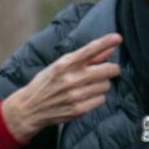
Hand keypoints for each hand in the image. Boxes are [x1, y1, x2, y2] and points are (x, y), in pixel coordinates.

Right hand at [1, 33, 122, 143]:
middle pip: (108, 70)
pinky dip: (96, 98)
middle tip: (106, 70)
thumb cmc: (47, 82)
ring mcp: (75, 95)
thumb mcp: (61, 65)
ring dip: (101, 85)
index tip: (118, 38)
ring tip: (88, 86)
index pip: (90, 50)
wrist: (30, 108)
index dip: (106, 42)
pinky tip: (85, 97)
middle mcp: (70, 78)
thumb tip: (111, 48)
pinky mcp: (78, 109)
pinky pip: (101, 99)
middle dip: (111, 69)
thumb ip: (87, 57)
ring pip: (106, 85)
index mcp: (64, 64)